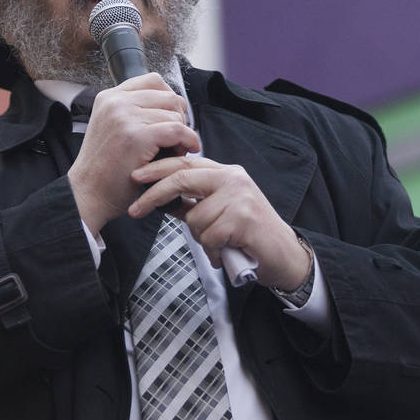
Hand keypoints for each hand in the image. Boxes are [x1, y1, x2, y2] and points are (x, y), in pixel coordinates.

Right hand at [67, 73, 199, 233]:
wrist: (88, 193)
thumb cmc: (104, 169)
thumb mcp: (111, 128)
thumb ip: (133, 112)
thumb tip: (173, 104)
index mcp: (109, 97)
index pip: (153, 80)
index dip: (169, 99)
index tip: (171, 118)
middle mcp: (115, 102)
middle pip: (168, 95)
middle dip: (179, 117)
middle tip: (176, 139)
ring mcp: (124, 117)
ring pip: (174, 113)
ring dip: (182, 133)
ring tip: (174, 150)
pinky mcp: (136, 136)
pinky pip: (177, 130)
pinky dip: (188, 140)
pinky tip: (186, 150)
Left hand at [127, 156, 310, 289]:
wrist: (284, 256)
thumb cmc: (248, 235)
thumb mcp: (218, 212)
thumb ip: (193, 203)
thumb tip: (162, 200)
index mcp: (225, 173)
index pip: (184, 164)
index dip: (157, 169)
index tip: (134, 177)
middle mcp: (233, 178)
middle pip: (182, 179)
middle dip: (154, 195)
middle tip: (135, 210)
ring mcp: (239, 196)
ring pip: (194, 217)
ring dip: (202, 238)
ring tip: (221, 244)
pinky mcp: (244, 217)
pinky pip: (209, 235)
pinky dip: (214, 250)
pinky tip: (228, 252)